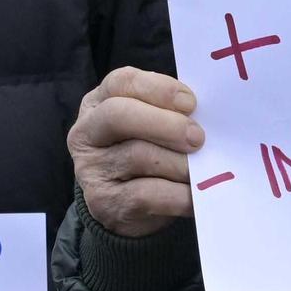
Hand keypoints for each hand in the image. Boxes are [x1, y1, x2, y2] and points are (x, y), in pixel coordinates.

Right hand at [69, 66, 202, 239]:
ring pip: (138, 156)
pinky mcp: (103, 202)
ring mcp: (91, 169)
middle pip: (119, 115)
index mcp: (98, 103)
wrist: (125, 208)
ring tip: (201, 172)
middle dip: (165, 124)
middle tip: (198, 138)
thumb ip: (170, 113)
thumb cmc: (145, 155)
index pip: (121, 82)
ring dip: (178, 164)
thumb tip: (203, 118)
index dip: (158, 88)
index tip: (190, 103)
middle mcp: (87, 132)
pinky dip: (177, 195)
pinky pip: (146, 194)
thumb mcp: (150, 126)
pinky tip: (194, 196)